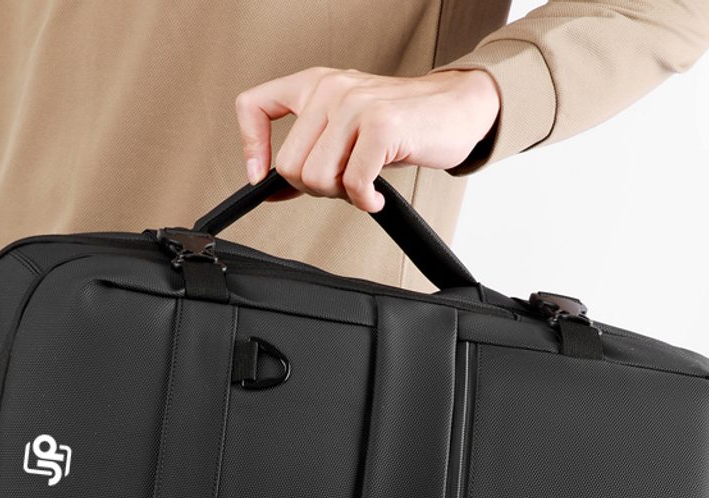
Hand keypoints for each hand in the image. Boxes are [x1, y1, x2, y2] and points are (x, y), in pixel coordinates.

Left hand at [234, 66, 499, 212]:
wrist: (456, 108)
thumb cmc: (401, 123)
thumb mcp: (344, 133)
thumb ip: (308, 154)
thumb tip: (269, 188)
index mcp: (314, 85)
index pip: (254, 105)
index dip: (251, 148)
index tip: (261, 179)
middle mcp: (330, 89)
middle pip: (289, 165)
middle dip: (314, 188)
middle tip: (343, 184)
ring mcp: (355, 105)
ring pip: (317, 177)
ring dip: (342, 194)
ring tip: (363, 183)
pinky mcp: (381, 126)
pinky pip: (354, 183)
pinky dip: (365, 200)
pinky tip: (376, 196)